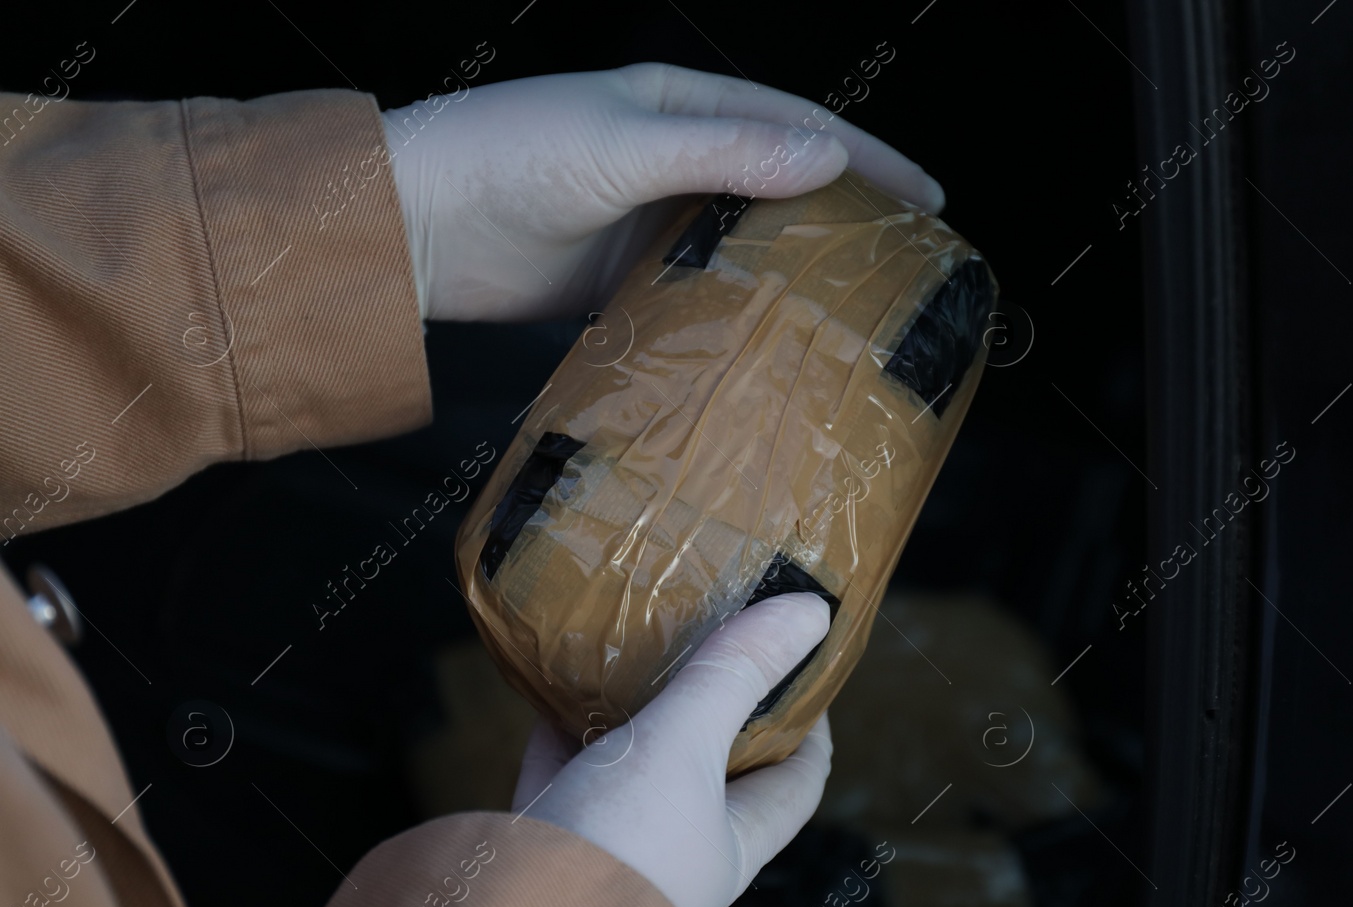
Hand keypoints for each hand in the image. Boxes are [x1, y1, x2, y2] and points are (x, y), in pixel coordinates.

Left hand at [382, 62, 944, 320]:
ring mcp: (649, 224)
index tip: (930, 198)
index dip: (868, 158)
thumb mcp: (625, 143)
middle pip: (781, 188)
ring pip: (744, 247)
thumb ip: (727, 152)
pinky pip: (697, 295)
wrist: (414, 228)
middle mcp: (672, 161)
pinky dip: (736, 313)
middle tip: (908, 264)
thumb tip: (830, 155)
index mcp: (678, 107)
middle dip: (846, 219)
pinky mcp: (622, 283)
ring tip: (856, 313)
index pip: (798, 125)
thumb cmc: (508, 158)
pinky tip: (770, 343)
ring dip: (795, 273)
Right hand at [511, 592, 833, 906]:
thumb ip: (737, 674)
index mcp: (734, 842)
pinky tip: (553, 686)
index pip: (797, 778)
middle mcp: (678, 853)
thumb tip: (814, 612)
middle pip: (711, 770)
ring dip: (634, 714)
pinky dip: (560, 731)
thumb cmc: (622, 844)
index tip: (800, 662)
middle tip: (709, 639)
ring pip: (631, 770)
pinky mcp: (544, 846)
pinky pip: (560, 776)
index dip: (809, 721)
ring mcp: (609, 851)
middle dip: (714, 709)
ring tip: (636, 648)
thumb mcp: (686, 745)